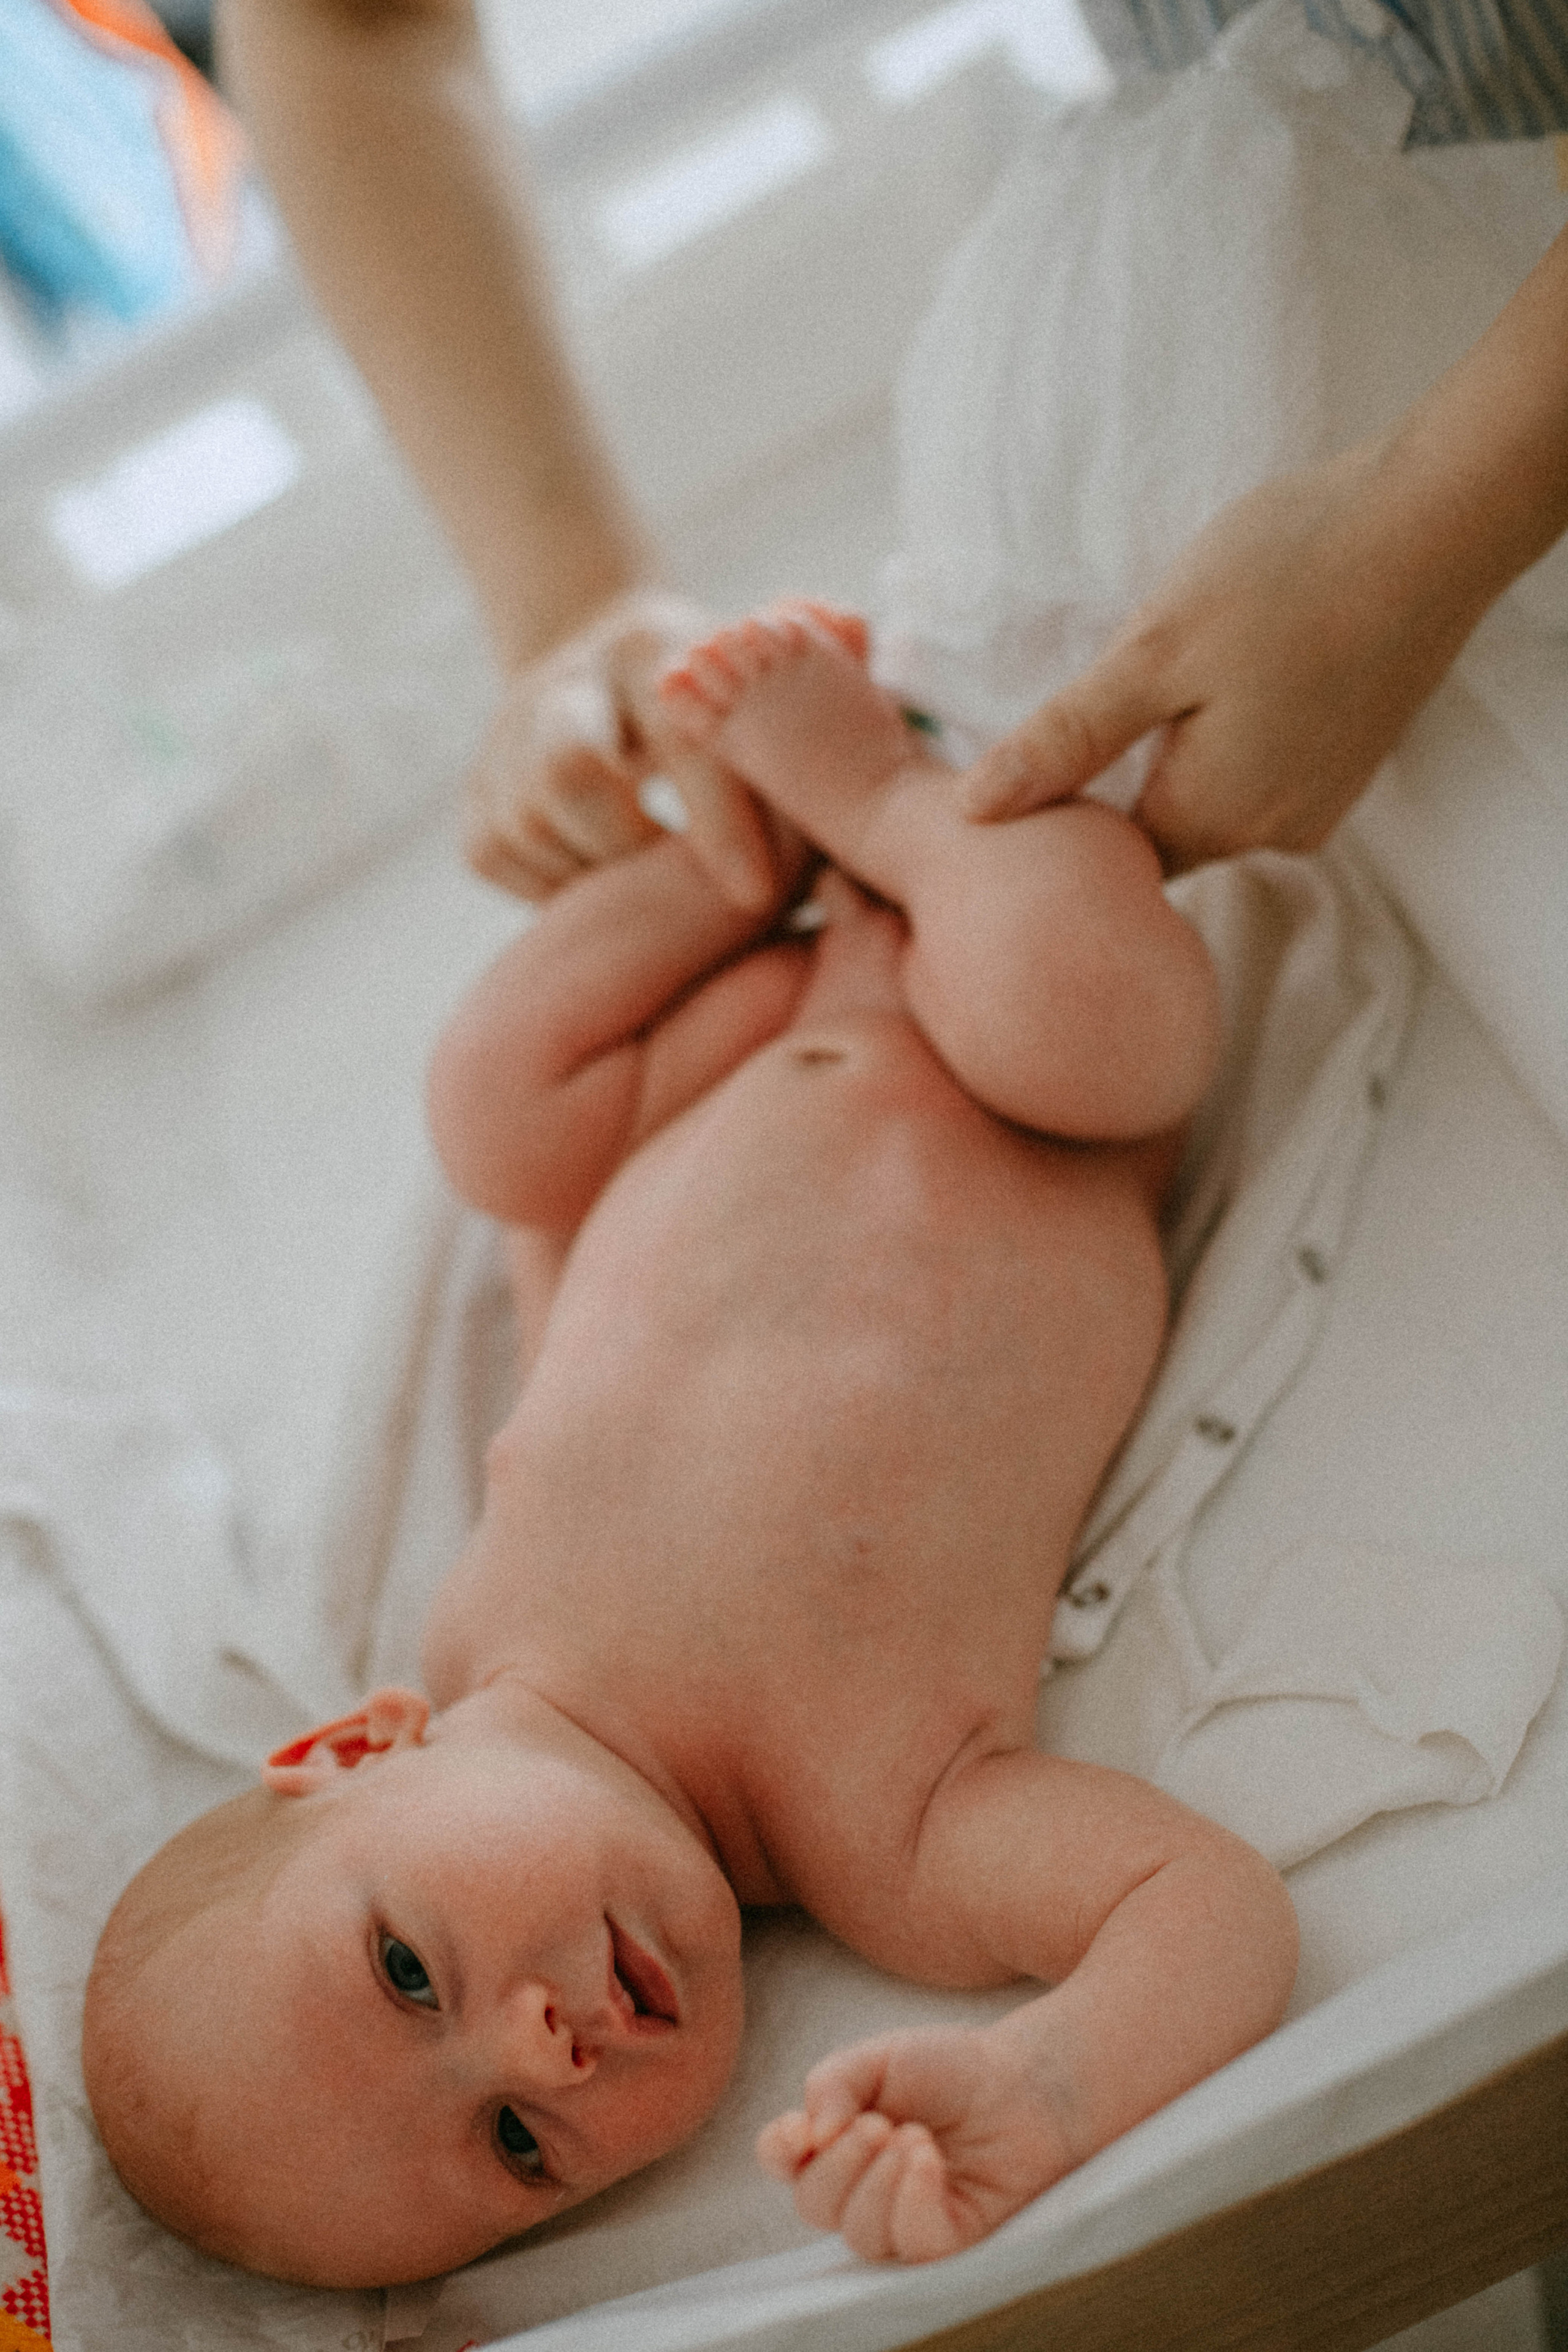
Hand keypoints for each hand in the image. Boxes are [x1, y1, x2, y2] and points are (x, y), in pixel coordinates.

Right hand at [462, 588, 786, 908]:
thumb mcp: (771, 687)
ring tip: (652, 892)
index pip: (679, 735)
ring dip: (597, 876)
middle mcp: (567, 680)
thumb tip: (870, 747)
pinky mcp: (474, 791)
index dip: (718, 820)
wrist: (614, 670)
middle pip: (569, 771)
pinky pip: (494, 857)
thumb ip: (818, 705)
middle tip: (684, 896)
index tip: (756, 894)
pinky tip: (603, 881)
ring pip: (528, 825)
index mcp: (653, 646)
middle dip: (634, 849)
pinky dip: (550, 888)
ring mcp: (507, 734)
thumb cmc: (727, 707)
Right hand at [758, 2024, 1070, 2262]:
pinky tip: (930, 2163)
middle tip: (880, 2124)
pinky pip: (909, 2245)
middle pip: (813, 2203)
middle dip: (840, 2164)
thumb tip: (809, 2134)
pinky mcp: (945, 2241)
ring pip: (858, 2233)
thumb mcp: (882, 2057)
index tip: (800, 2128)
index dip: (778, 2149)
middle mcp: (861, 2185)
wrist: (1024, 2082)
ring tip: (917, 2139)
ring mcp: (902, 2218)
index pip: (781, 2160)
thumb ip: (832, 2083)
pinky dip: (912, 2202)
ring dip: (880, 2183)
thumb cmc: (951, 2068)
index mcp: (837, 2138)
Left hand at [961, 439, 1491, 871]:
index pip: (1106, 860)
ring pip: (1209, 797)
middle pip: (1158, 833)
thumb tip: (974, 811)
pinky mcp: (1346, 756)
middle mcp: (1273, 832)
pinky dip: (1226, 730)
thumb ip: (1065, 739)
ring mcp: (1319, 798)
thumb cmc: (1289, 573)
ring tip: (1163, 672)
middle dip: (1113, 782)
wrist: (1435, 519)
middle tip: (1089, 697)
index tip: (1035, 747)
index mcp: (1214, 819)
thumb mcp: (1151, 652)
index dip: (1059, 813)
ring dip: (1172, 749)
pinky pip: (1258, 767)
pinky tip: (1226, 668)